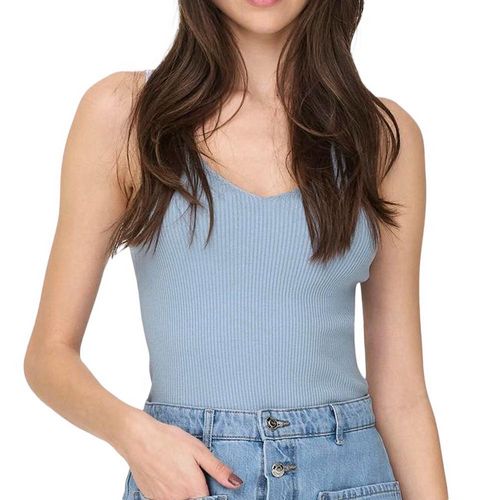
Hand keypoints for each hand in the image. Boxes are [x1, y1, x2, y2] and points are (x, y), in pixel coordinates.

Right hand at [115, 409, 243, 499]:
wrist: (138, 438)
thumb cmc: (169, 440)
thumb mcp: (198, 450)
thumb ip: (218, 469)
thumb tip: (236, 483)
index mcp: (193, 489)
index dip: (212, 493)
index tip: (207, 481)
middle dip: (197, 492)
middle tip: (191, 472)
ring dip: (183, 492)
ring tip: (178, 471)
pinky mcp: (150, 497)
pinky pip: (166, 499)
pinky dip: (170, 491)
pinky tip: (167, 473)